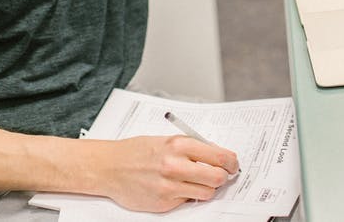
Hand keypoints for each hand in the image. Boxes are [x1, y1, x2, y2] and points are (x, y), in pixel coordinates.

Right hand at [92, 135, 238, 211]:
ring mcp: (170, 186)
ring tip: (197, 182)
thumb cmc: (137, 152)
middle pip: (217, 177)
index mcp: (178, 145)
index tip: (233, 164)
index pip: (219, 156)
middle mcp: (175, 165)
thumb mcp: (166, 141)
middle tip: (222, 176)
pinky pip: (188, 202)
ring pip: (207, 193)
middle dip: (223, 177)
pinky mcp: (164, 203)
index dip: (231, 162)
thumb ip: (191, 148)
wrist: (110, 167)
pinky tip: (177, 188)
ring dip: (207, 189)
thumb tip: (217, 155)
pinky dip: (187, 196)